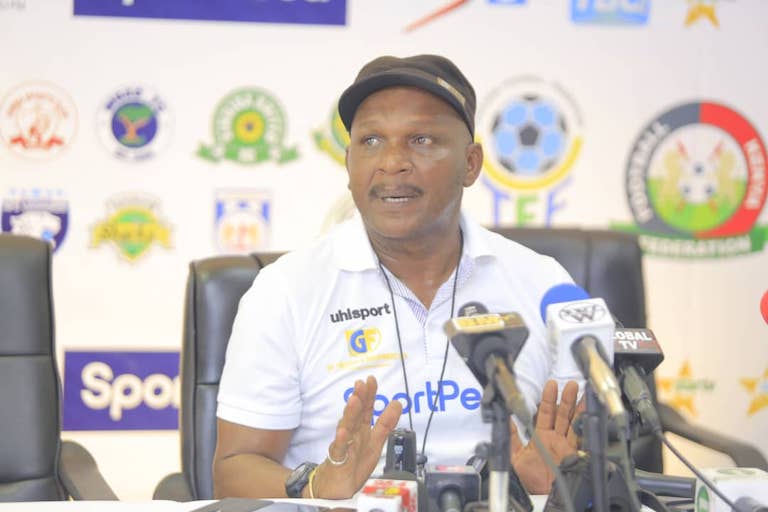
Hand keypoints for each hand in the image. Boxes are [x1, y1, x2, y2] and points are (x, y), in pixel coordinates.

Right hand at [311, 375, 401, 498]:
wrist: (335, 490)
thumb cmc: (354, 465)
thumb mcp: (375, 443)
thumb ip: (386, 423)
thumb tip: (398, 403)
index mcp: (361, 430)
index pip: (366, 409)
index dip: (369, 395)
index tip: (371, 380)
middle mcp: (351, 435)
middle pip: (355, 414)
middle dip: (359, 399)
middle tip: (361, 384)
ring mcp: (343, 446)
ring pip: (346, 428)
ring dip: (350, 414)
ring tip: (354, 400)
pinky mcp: (337, 461)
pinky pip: (339, 450)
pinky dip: (341, 441)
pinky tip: (344, 432)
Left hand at [510, 380, 583, 493]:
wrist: (543, 496)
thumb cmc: (530, 481)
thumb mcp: (515, 458)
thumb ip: (511, 438)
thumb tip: (505, 421)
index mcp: (541, 437)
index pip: (545, 413)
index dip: (548, 399)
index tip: (551, 386)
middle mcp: (555, 439)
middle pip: (561, 414)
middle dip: (565, 398)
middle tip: (569, 384)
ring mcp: (567, 445)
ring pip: (573, 421)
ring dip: (576, 406)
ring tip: (579, 391)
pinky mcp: (576, 453)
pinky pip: (582, 436)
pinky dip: (585, 424)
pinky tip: (588, 411)